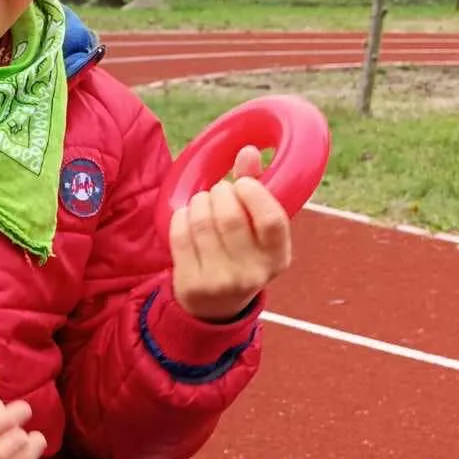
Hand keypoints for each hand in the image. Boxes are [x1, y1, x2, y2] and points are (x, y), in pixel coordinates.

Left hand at [169, 145, 292, 320]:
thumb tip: (247, 151)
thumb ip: (257, 189)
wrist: (215, 307)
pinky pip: (180, 234)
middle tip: (218, 191)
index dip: (255, 193)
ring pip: (202, 222)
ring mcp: (220, 282)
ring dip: (200, 201)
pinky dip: (182, 216)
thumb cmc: (241, 255)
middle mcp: (252, 274)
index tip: (242, 183)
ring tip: (203, 202)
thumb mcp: (258, 232)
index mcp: (278, 258)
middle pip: (231, 216)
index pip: (272, 220)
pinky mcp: (191, 283)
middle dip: (221, 192)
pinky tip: (188, 217)